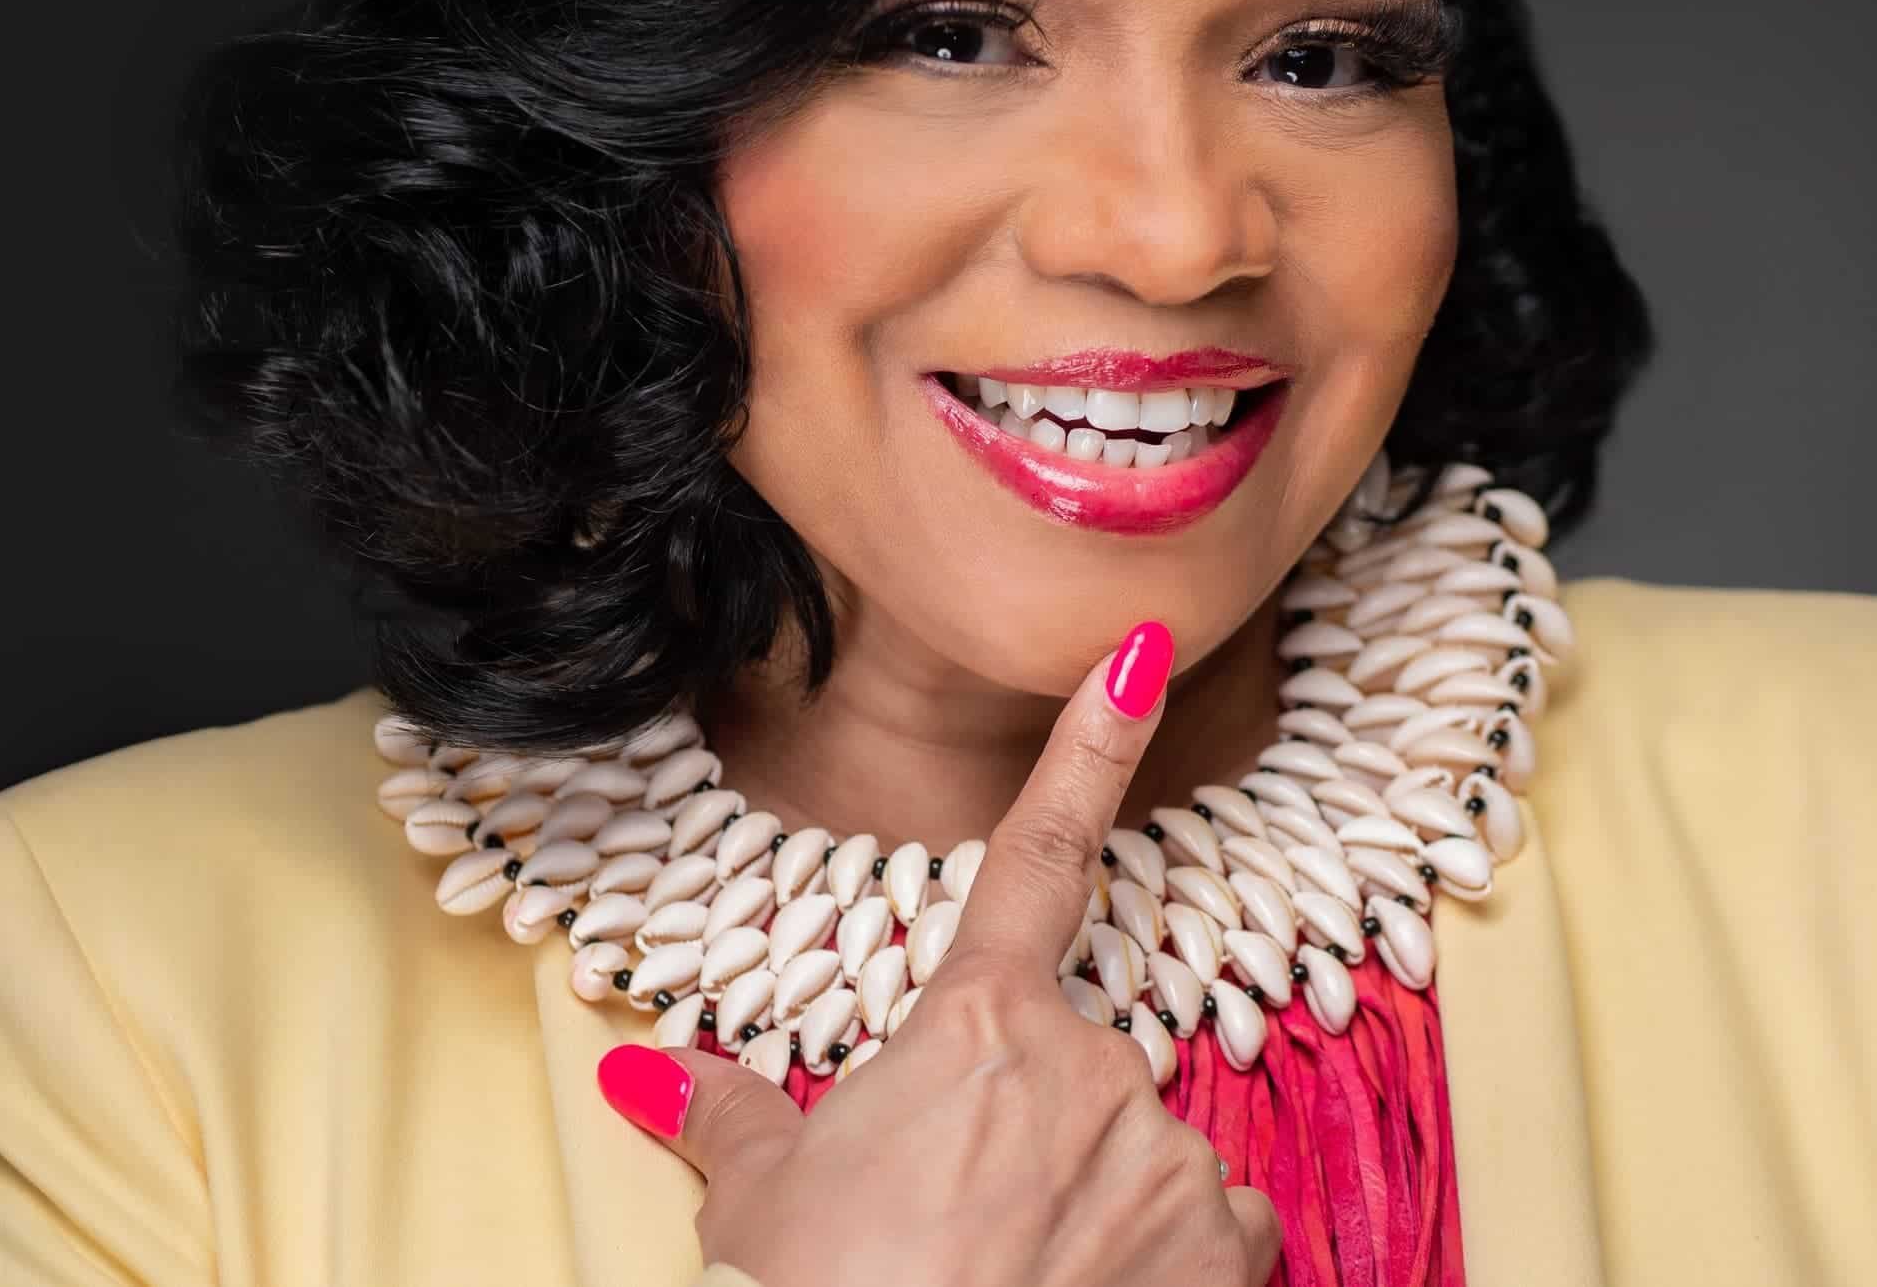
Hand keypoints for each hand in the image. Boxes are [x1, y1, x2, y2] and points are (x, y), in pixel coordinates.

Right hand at [596, 618, 1282, 1286]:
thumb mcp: (759, 1202)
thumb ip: (731, 1116)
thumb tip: (650, 1069)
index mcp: (975, 1024)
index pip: (1039, 853)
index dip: (1092, 743)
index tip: (1140, 650)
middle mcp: (1087, 1064)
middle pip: (1074, 1071)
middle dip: (1031, 1140)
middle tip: (960, 1235)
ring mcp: (1164, 1150)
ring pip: (1145, 1154)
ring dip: (1098, 1208)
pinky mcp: (1225, 1245)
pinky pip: (1222, 1230)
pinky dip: (1175, 1265)